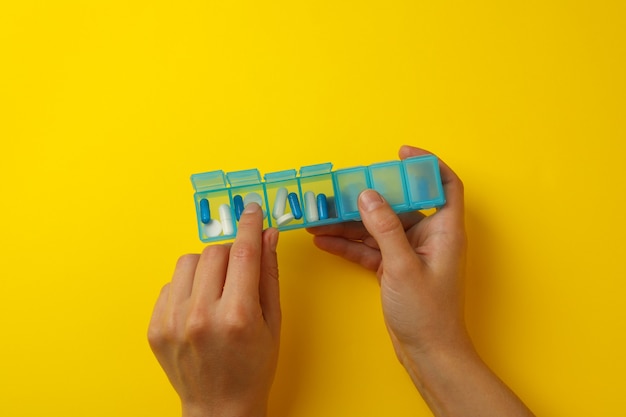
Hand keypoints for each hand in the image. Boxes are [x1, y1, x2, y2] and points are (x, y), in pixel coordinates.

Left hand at [148, 203, 280, 416]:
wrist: (219, 408)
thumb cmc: (253, 367)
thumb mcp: (273, 321)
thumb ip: (269, 274)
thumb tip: (268, 235)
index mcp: (237, 315)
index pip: (244, 252)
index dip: (250, 225)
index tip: (252, 209)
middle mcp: (201, 316)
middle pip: (214, 252)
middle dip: (231, 253)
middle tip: (239, 272)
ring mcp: (173, 322)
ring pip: (188, 261)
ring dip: (207, 267)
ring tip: (217, 291)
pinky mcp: (155, 327)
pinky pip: (171, 283)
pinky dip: (188, 287)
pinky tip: (200, 307)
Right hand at [308, 145, 468, 363]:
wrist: (428, 354)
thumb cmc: (428, 313)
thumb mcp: (403, 267)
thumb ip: (385, 229)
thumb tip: (368, 195)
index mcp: (444, 231)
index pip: (444, 185)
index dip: (427, 165)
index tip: (401, 153)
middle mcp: (428, 237)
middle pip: (398, 205)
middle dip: (368, 198)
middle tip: (341, 190)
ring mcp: (409, 253)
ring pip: (377, 228)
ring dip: (349, 223)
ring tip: (319, 218)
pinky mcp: (393, 268)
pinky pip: (369, 248)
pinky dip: (348, 245)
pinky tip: (324, 240)